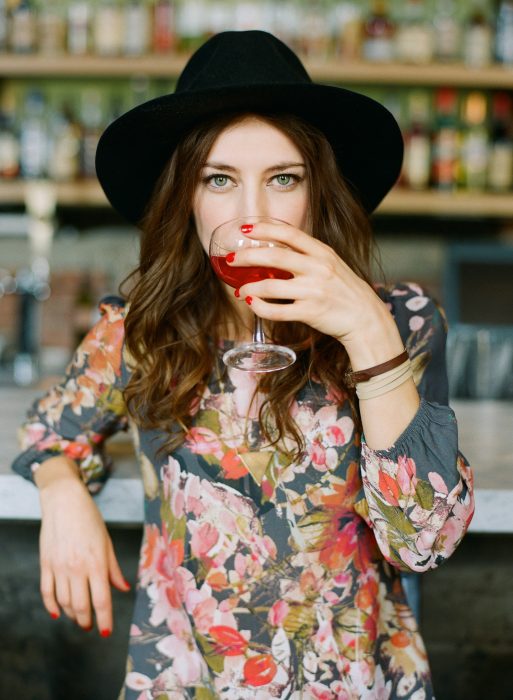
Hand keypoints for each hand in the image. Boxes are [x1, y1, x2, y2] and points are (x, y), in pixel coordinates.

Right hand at [38, 470, 129, 634]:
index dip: (104, 619)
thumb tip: (123, 588)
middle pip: (81, 606)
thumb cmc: (90, 519)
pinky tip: (57, 612)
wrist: (64, 501)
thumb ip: (114, 568)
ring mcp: (59, 567)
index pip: (102, 600)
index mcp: (96, 563)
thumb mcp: (107, 542)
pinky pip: (47, 592)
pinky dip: (51, 606)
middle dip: (87, 620)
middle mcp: (77, 568)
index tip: (106, 631)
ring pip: (64, 602)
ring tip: (78, 617)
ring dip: (71, 614)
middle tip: (91, 625)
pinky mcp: (45, 564)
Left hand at [229, 220, 400, 361]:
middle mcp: (318, 268)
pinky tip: (252, 304)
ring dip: (249, 288)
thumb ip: (308, 256)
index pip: (289, 234)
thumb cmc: (345, 291)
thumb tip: (277, 251)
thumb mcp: (331, 265)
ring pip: (271, 286)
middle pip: (274, 256)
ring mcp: (314, 291)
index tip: (245, 229)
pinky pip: (277, 311)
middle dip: (247, 256)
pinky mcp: (311, 312)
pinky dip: (260, 307)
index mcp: (322, 252)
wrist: (366, 318)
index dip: (265, 229)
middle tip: (231, 259)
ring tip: (239, 290)